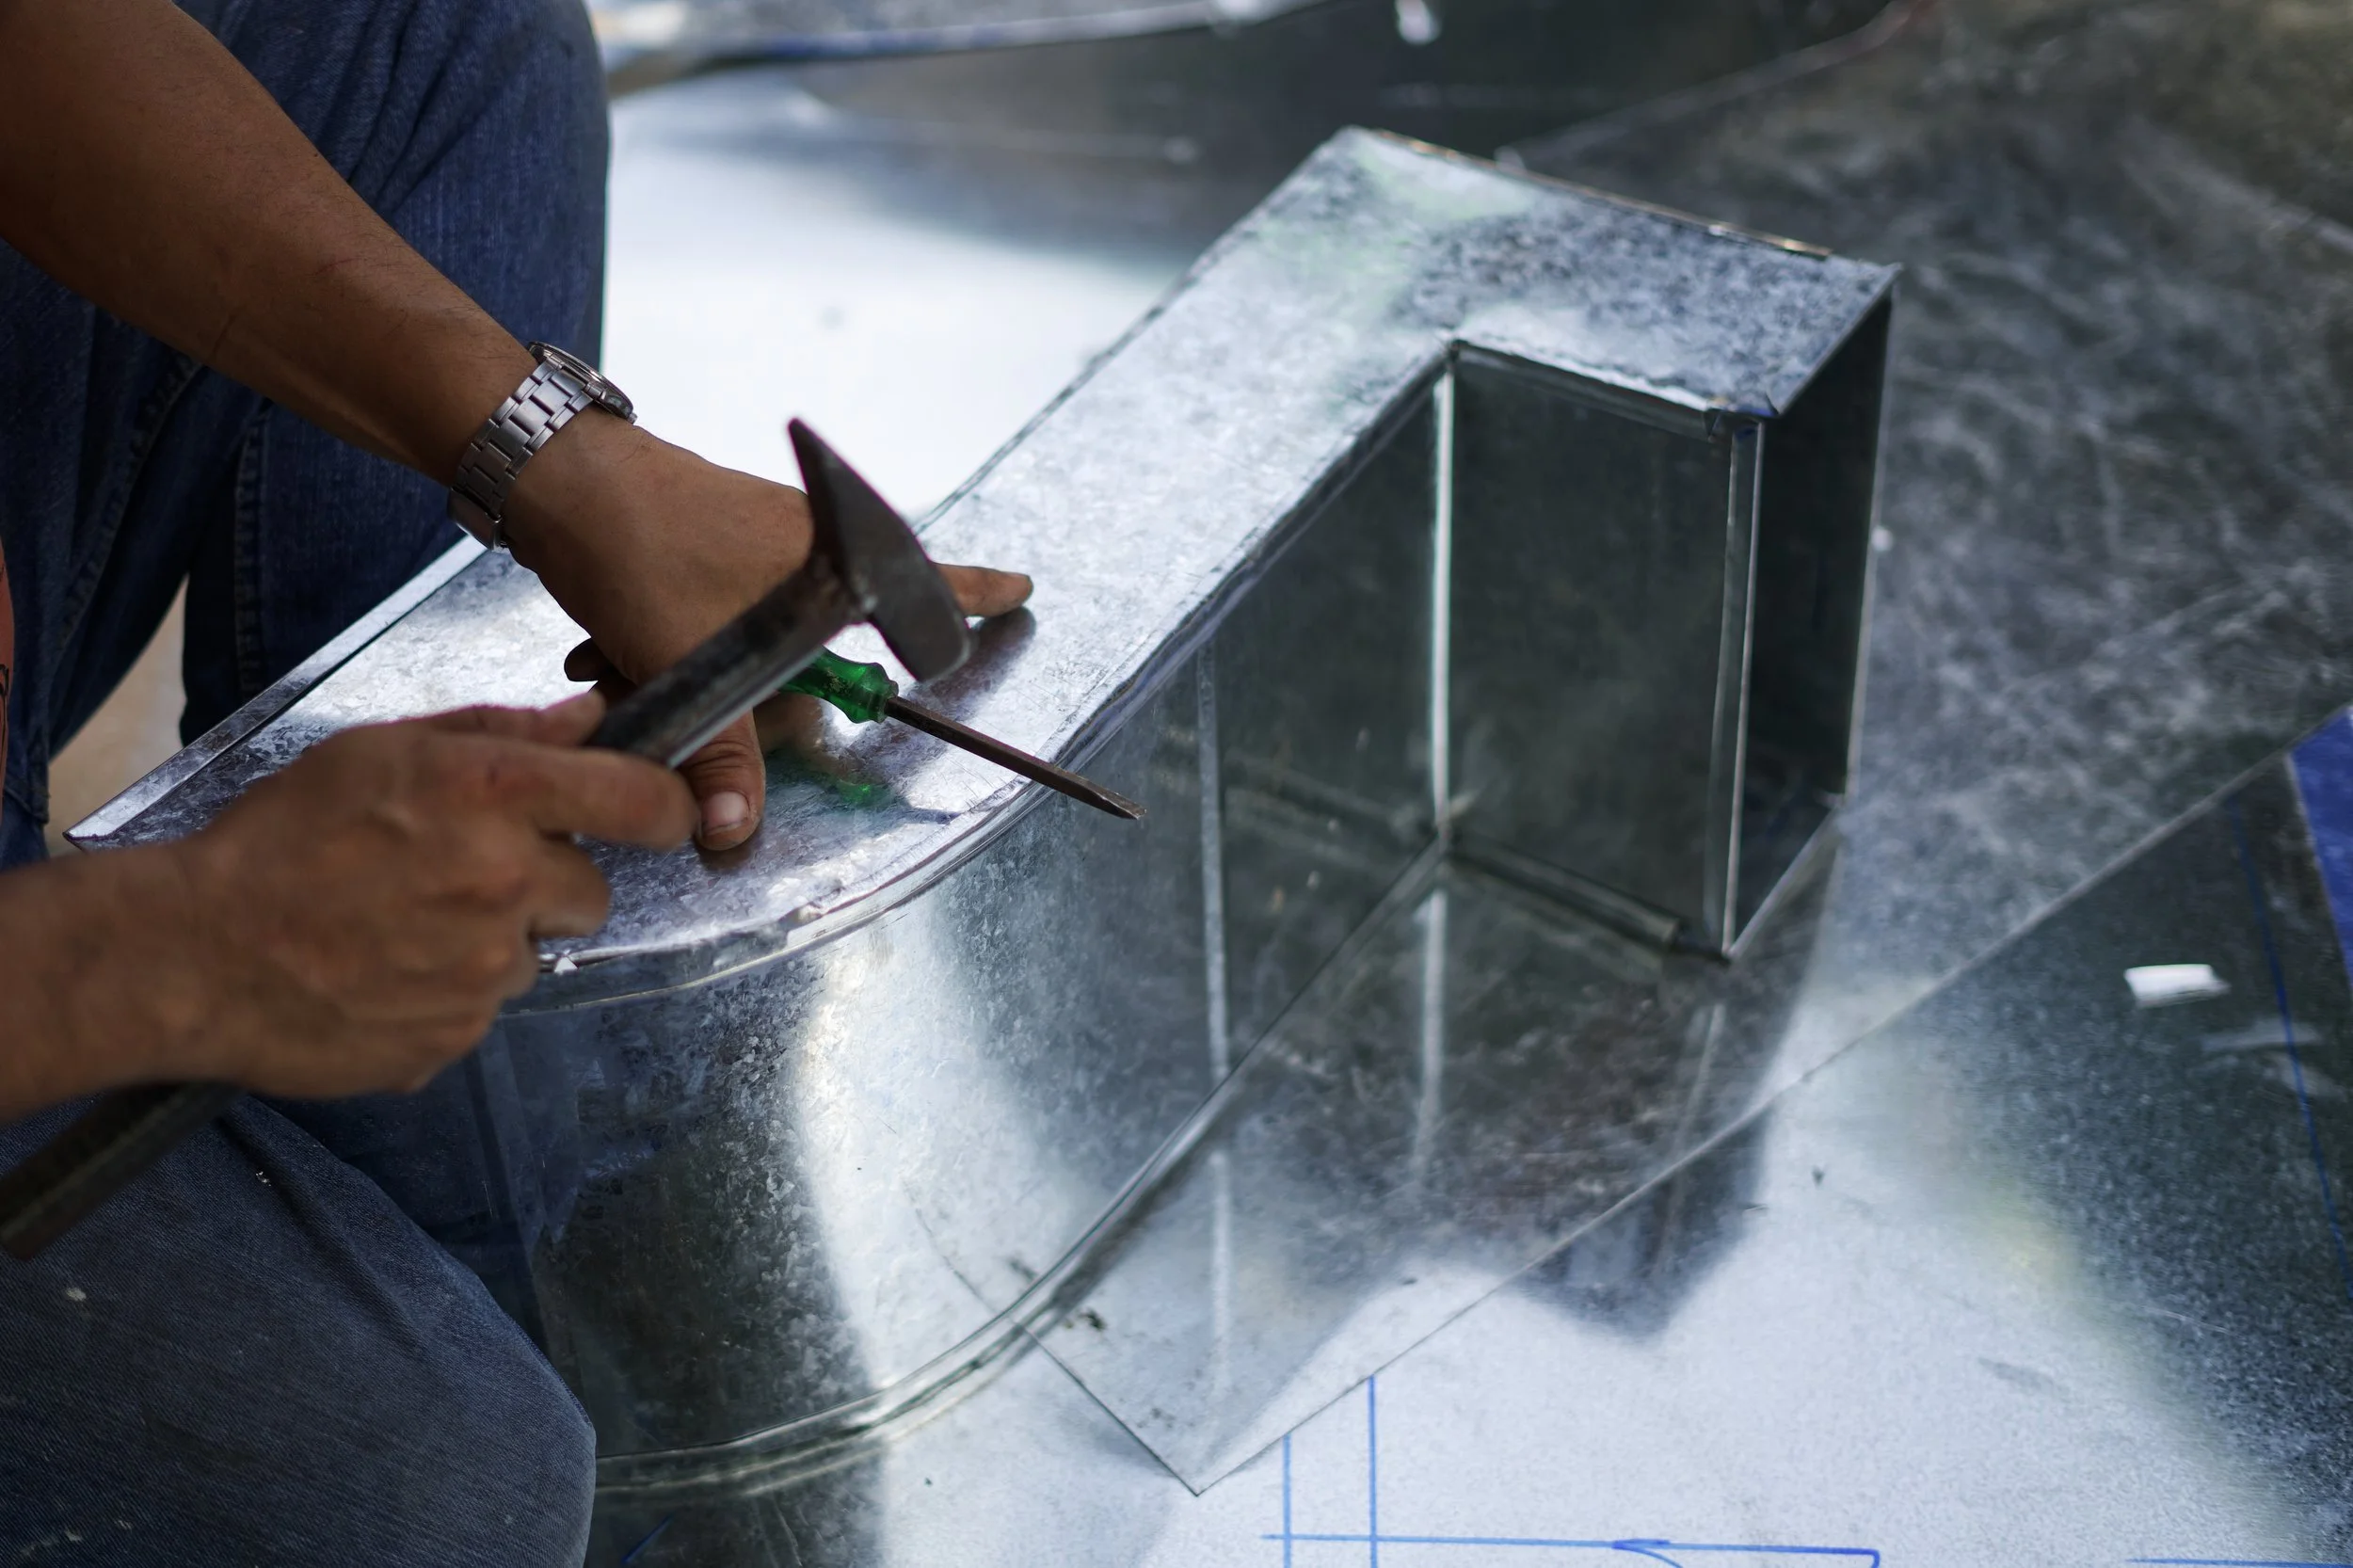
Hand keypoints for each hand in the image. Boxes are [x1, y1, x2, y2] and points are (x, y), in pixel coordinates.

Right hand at [156, 694, 693, 1097]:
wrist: (191, 953)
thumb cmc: (276, 839)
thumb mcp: (380, 751)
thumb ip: (499, 733)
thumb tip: (590, 718)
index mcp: (492, 797)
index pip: (640, 800)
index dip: (667, 807)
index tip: (666, 815)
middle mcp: (504, 884)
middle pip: (593, 891)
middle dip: (548, 884)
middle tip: (464, 873)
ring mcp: (483, 971)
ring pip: (534, 953)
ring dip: (492, 941)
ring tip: (403, 923)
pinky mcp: (455, 1036)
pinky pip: (483, 1008)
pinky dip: (447, 992)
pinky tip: (383, 969)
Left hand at [503, 415, 1030, 850]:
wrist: (552, 476)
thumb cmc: (642, 540)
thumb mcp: (690, 657)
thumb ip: (722, 754)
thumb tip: (734, 830)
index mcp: (831, 560)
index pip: (924, 582)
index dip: (975, 596)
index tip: (1022, 591)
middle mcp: (803, 546)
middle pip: (817, 642)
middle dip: (746, 685)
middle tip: (682, 674)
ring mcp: (751, 542)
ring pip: (750, 637)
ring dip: (690, 663)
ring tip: (623, 656)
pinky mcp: (704, 547)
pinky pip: (708, 619)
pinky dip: (665, 642)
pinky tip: (610, 648)